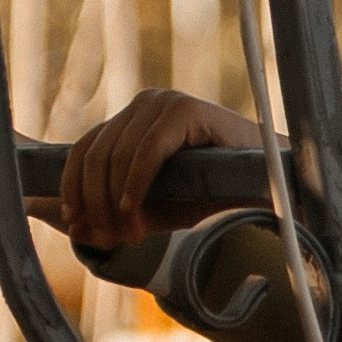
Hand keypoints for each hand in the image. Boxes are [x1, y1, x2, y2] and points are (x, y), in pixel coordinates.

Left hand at [61, 88, 263, 249]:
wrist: (269, 184)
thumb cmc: (214, 195)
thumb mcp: (157, 209)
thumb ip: (118, 216)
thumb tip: (74, 230)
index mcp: (133, 120)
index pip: (84, 149)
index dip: (72, 188)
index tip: (74, 223)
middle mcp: (144, 104)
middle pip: (95, 154)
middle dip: (95, 202)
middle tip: (108, 238)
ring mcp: (163, 102)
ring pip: (116, 155)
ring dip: (115, 201)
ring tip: (130, 234)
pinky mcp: (185, 109)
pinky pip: (146, 151)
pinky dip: (135, 184)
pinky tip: (133, 211)